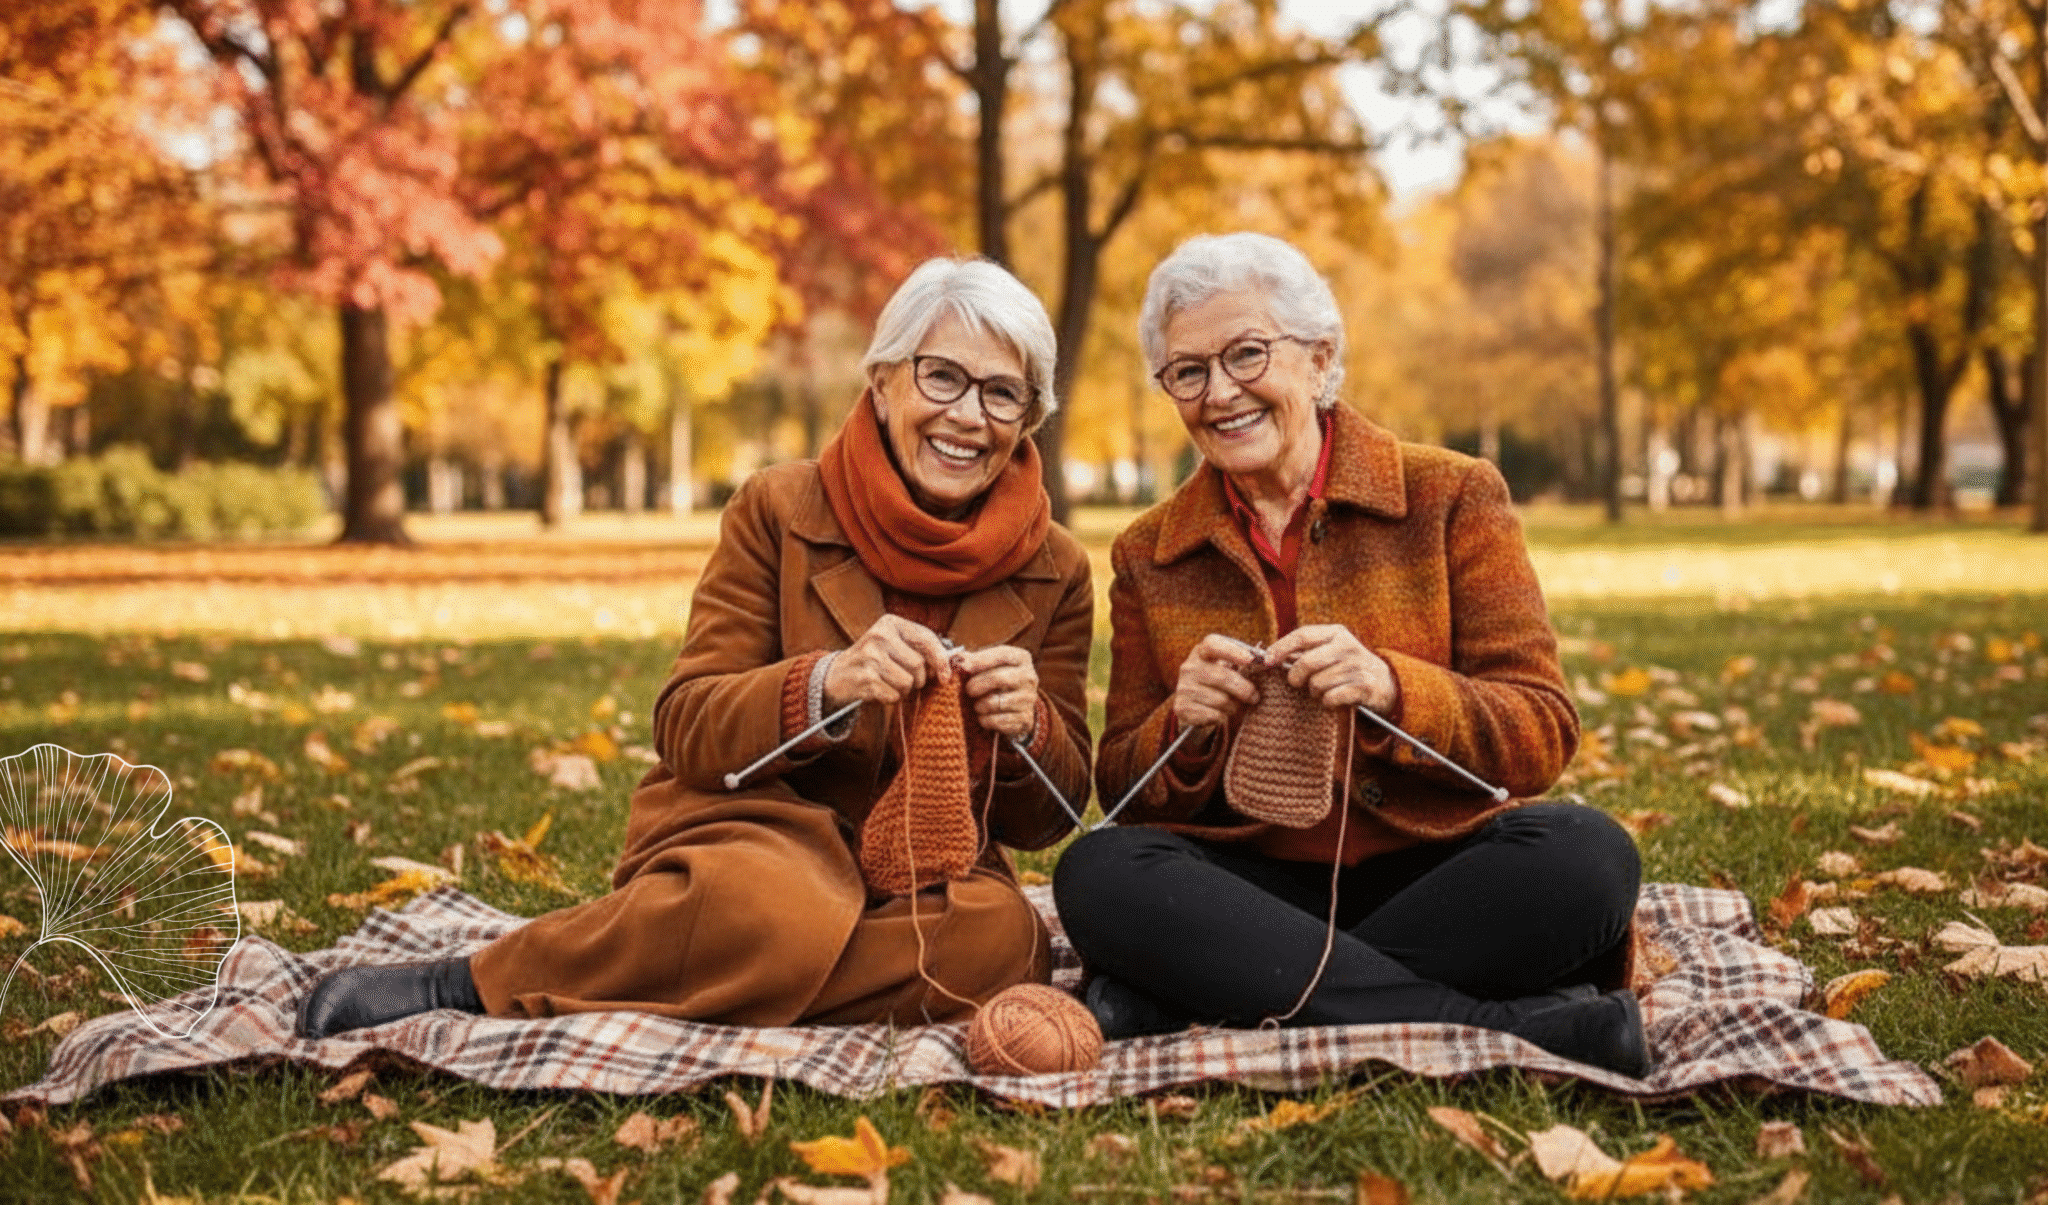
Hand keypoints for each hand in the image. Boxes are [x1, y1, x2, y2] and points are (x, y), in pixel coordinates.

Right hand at [823, 615, 951, 709]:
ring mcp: (870, 657)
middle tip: (907, 679)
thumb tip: (948, 668)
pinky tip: (879, 690)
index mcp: (890, 623)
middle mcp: (879, 636)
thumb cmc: (875, 660)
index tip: (945, 677)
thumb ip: (920, 649)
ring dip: (904, 690)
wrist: (838, 675)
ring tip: (890, 683)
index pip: (927, 639)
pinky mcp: (865, 678)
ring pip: (908, 682)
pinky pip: (894, 696)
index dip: (941, 660)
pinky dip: (891, 698)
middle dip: (919, 679)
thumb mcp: (895, 645)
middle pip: (919, 665)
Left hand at [954, 644, 1038, 738]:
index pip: (1002, 654)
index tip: (963, 666)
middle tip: (967, 690)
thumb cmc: (997, 679)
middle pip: (999, 678)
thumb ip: (972, 660)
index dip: (980, 660)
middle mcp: (1029, 677)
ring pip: (997, 702)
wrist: (1016, 705)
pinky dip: (985, 720)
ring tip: (976, 705)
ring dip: (980, 705)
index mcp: (1022, 658)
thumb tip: (955, 659)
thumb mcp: (988, 665)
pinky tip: (982, 716)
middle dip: (977, 684)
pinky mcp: (1026, 718)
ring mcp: (1030, 698)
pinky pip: (999, 721)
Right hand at [1171, 634, 1262, 730]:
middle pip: (1223, 677)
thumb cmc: (1220, 681)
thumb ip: (1244, 660)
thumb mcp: (1228, 666)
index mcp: (1201, 651)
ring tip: (1233, 705)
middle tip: (1255, 697)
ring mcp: (1183, 688)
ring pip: (1221, 700)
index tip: (1252, 660)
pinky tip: (1220, 714)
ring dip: (1234, 706)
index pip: (1213, 645)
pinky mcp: (1181, 708)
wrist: (1194, 704)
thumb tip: (1263, 653)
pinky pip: (1214, 715)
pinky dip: (1223, 717)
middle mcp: (1189, 667)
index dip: (1233, 651)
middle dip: (1245, 689)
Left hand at [1264, 624, 1397, 713]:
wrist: (1385, 683)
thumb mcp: (1330, 650)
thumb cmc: (1346, 667)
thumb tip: (1268, 656)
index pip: (1303, 635)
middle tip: (1297, 683)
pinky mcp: (1364, 686)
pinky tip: (1333, 698)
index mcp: (1336, 633)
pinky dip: (1327, 702)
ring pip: (1317, 683)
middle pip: (1306, 662)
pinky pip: (1330, 698)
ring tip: (1323, 690)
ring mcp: (1357, 665)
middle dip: (1295, 677)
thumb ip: (1304, 651)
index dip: (1281, 648)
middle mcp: (1348, 646)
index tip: (1266, 661)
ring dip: (1314, 692)